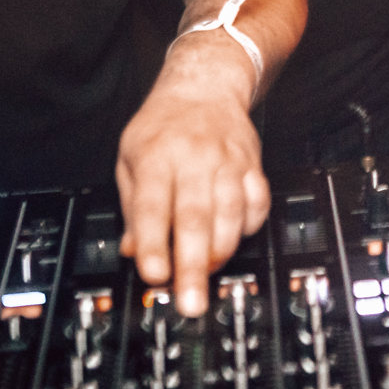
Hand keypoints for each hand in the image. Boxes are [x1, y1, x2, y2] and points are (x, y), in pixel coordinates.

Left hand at [116, 33, 269, 316]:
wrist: (206, 86)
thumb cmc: (163, 126)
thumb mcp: (130, 158)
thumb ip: (131, 207)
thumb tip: (131, 252)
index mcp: (156, 156)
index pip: (151, 207)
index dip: (152, 244)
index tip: (154, 276)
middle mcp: (194, 158)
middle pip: (195, 218)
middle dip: (192, 266)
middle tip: (191, 302)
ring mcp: (229, 161)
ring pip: (230, 214)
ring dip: (220, 252)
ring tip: (207, 276)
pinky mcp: (253, 165)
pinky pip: (258, 203)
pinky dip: (248, 228)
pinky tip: (233, 239)